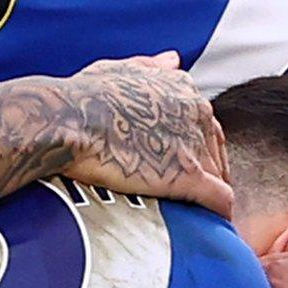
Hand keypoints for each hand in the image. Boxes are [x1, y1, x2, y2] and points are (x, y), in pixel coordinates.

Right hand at [56, 51, 232, 215]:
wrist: (66, 119)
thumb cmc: (83, 96)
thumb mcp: (119, 69)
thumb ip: (151, 66)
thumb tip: (173, 59)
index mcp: (184, 89)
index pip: (204, 125)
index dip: (192, 149)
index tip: (176, 166)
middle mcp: (198, 111)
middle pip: (216, 151)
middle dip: (205, 173)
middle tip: (184, 197)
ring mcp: (196, 144)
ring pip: (220, 177)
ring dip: (208, 198)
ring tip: (194, 218)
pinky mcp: (190, 176)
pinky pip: (221, 201)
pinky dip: (217, 215)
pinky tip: (207, 229)